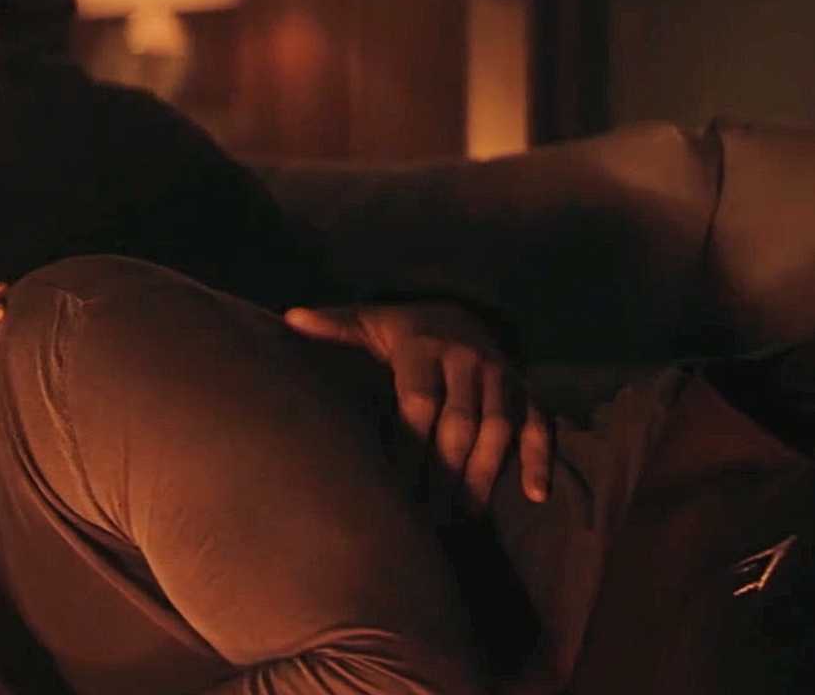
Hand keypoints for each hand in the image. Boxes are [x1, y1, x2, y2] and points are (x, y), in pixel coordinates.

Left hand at [284, 300, 551, 507]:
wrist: (455, 312)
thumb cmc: (397, 332)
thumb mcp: (364, 323)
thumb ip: (332, 328)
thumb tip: (291, 319)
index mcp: (423, 346)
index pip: (418, 402)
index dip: (406, 448)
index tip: (391, 488)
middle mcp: (467, 360)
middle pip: (461, 422)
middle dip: (444, 472)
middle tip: (426, 518)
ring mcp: (502, 376)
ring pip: (500, 428)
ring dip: (484, 476)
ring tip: (462, 519)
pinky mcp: (528, 392)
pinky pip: (541, 426)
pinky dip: (541, 459)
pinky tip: (535, 496)